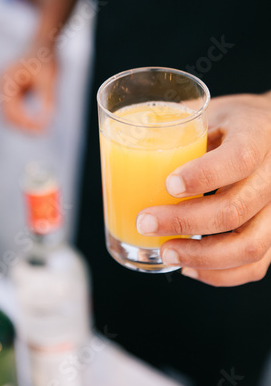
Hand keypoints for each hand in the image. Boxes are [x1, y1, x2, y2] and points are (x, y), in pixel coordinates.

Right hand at [0, 45, 57, 131]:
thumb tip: (49, 121)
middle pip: (6, 117)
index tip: (44, 130)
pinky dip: (24, 119)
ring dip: (24, 125)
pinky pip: (14, 111)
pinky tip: (39, 123)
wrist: (43, 44)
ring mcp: (2, 89)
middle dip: (24, 127)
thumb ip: (49, 99)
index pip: (10, 111)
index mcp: (5, 80)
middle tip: (43, 133)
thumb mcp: (50, 78)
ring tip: (43, 129)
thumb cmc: (46, 59)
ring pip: (9, 117)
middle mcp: (0, 85)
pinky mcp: (9, 93)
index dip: (26, 124)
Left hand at [136, 92, 270, 285]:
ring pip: (249, 246)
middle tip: (145, 222)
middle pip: (236, 209)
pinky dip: (219, 274)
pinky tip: (189, 267)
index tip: (168, 184)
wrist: (268, 133)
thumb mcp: (208, 111)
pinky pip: (255, 265)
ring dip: (200, 256)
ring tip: (165, 252)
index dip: (203, 176)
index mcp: (258, 134)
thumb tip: (128, 142)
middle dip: (184, 223)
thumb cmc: (231, 123)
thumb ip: (179, 126)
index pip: (239, 159)